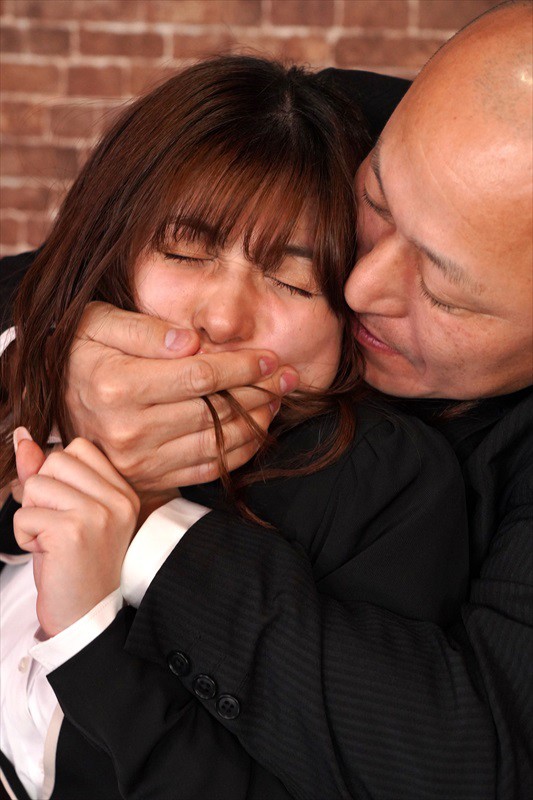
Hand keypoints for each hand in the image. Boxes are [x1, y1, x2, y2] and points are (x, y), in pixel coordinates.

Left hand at [13, 431, 139, 636]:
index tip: (65, 507)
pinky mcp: (71, 532)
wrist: (88, 618)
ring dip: (31, 515)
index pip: (78, 449)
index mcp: (122, 492)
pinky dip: (24, 537)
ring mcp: (96, 514)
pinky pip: (25, 515)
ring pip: (36, 485)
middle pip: (55, 461)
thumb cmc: (77, 567)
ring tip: (51, 541)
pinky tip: (47, 554)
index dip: (57, 474)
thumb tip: (22, 437)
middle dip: (41, 492)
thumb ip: (46, 474)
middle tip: (57, 526)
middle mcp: (116, 500)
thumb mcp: (67, 513)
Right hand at [66, 303, 298, 490]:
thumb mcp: (96, 325)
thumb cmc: (80, 356)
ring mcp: (139, 460)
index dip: (241, 367)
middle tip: (288, 377)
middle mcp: (128, 429)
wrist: (52, 402)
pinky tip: (256, 429)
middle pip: (214, 411)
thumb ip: (143, 330)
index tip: (270, 358)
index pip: (198, 377)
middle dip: (259, 392)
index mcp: (117, 386)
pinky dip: (239, 451)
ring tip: (276, 399)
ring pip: (216, 443)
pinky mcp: (149, 479)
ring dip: (256, 422)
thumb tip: (190, 342)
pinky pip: (207, 469)